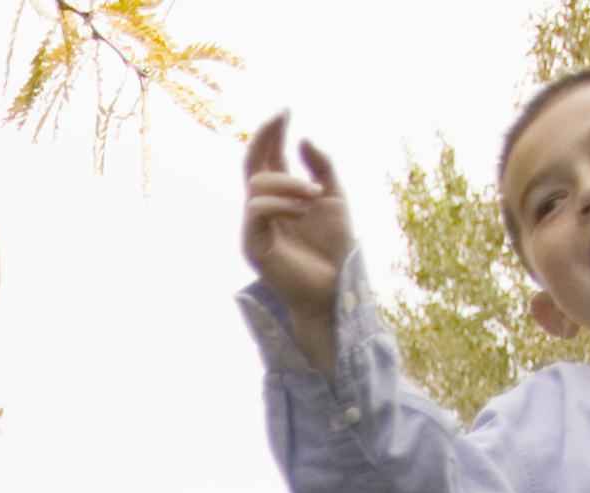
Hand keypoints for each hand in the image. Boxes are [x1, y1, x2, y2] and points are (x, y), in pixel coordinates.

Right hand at [241, 113, 351, 367]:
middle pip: (254, 164)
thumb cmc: (336, 246)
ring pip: (258, 184)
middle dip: (268, 138)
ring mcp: (256, 226)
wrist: (336, 285)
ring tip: (315, 196)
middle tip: (285, 120)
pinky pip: (257, 210)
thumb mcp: (336, 196)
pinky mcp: (253, 245)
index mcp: (282, 196)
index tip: (286, 111)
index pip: (268, 157)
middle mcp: (264, 208)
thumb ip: (321, 167)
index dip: (272, 133)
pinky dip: (281, 204)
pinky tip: (304, 210)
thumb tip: (302, 138)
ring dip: (290, 183)